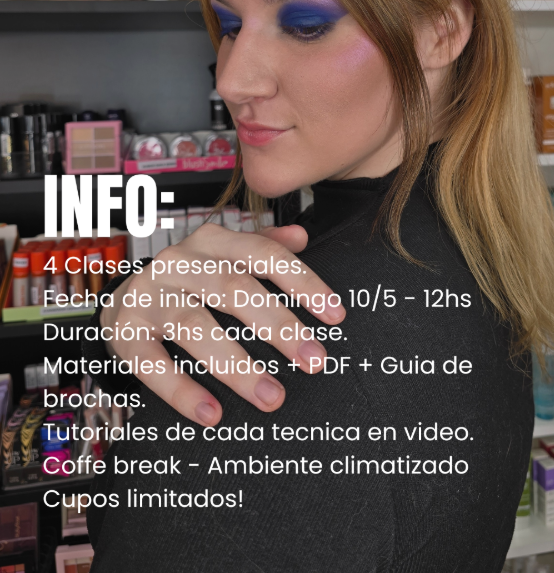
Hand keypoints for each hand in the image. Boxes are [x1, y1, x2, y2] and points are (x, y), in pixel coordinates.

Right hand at [99, 223, 344, 426]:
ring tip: (271, 397)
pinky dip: (181, 390)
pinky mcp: (125, 332)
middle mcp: (179, 262)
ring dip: (236, 365)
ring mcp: (149, 296)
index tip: (335, 315)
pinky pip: (152, 363)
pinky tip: (212, 413)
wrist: (122, 298)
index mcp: (212, 242)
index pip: (262, 254)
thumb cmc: (187, 281)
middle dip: (278, 326)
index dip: (301, 282)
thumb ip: (263, 245)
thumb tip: (302, 236)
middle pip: (233, 289)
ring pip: (195, 327)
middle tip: (314, 360)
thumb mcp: (222, 256)